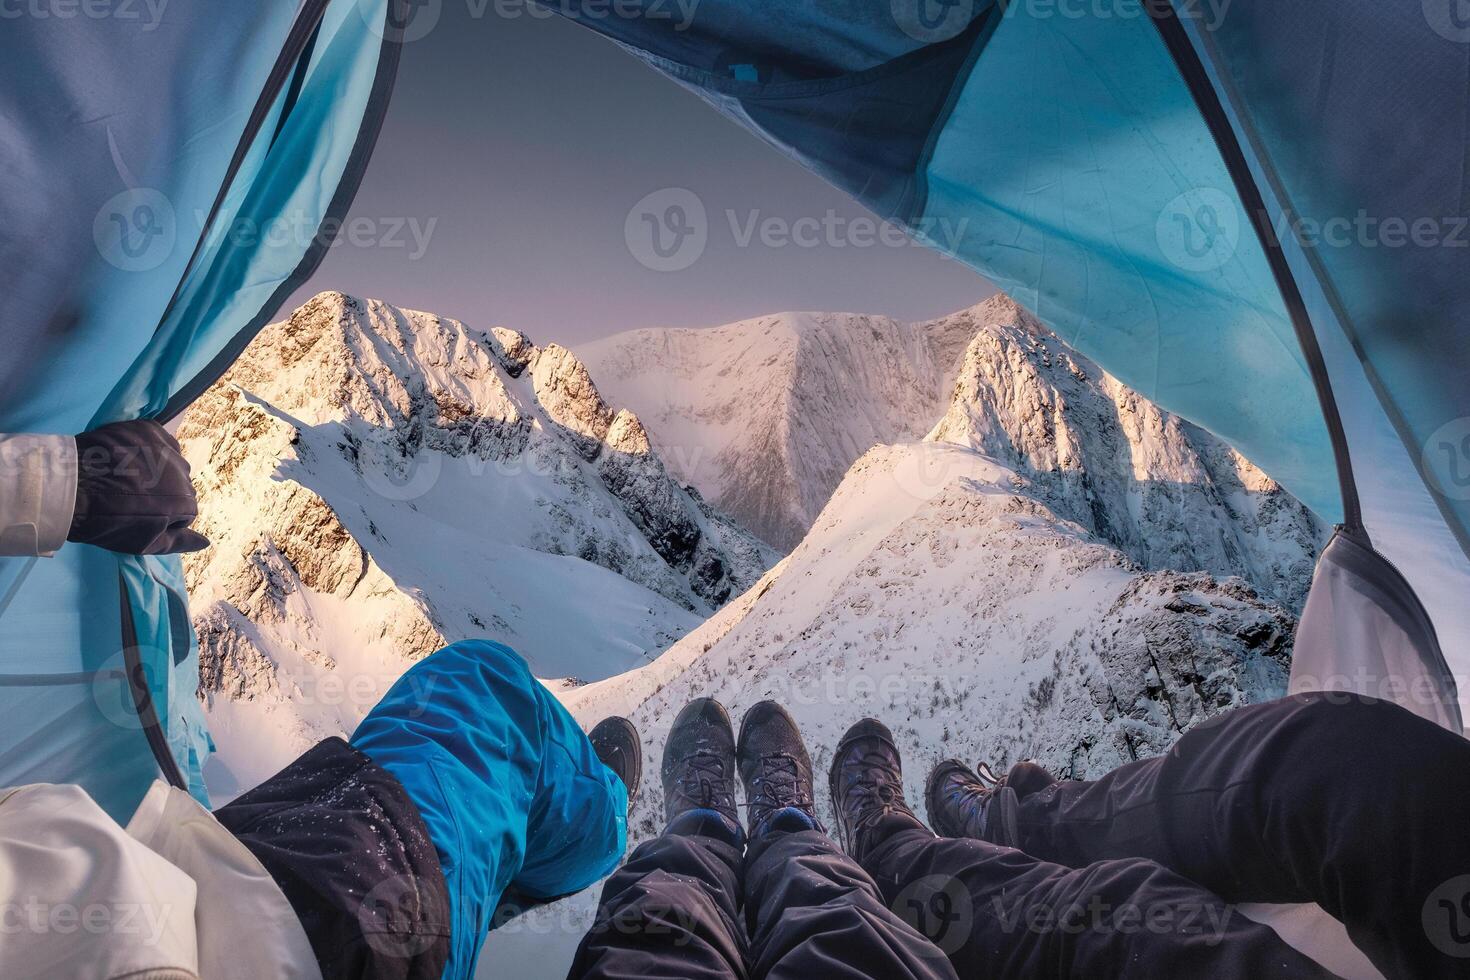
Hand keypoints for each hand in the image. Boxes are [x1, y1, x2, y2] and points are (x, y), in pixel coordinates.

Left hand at [70, 419, 209, 554]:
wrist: (70, 488)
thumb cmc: (107, 522)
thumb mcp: (144, 544)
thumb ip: (180, 542)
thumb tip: (206, 542)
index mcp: (186, 501)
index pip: (184, 511)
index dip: (162, 516)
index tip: (139, 516)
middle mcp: (183, 470)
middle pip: (179, 483)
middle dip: (162, 491)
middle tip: (131, 497)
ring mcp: (165, 446)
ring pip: (169, 460)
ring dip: (157, 467)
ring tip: (128, 475)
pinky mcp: (147, 428)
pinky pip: (157, 439)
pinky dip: (147, 447)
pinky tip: (128, 456)